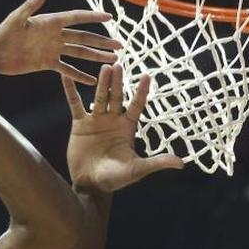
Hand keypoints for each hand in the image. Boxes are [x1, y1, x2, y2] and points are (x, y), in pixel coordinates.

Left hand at [0, 0, 121, 84]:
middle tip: (119, 45)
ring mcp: (53, 49)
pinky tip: (91, 80)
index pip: (76, 17)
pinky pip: (67, 70)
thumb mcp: (17, 18)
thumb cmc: (3, 33)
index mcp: (51, 22)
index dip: (93, 17)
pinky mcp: (47, 63)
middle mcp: (55, 35)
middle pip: (83, 38)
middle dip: (102, 41)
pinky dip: (78, 75)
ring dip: (95, 57)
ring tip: (113, 60)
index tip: (110, 17)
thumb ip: (31, 6)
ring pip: (79, 53)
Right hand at [62, 63, 182, 192]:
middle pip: (117, 97)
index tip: (147, 75)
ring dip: (102, 83)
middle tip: (119, 64)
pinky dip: (70, 90)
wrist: (90, 184)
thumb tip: (181, 164)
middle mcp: (112, 121)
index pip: (136, 105)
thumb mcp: (137, 170)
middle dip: (118, 82)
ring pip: (99, 98)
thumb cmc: (115, 179)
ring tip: (104, 68)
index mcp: (127, 128)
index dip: (142, 92)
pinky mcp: (80, 125)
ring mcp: (96, 121)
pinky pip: (74, 104)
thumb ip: (156, 163)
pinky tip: (67, 76)